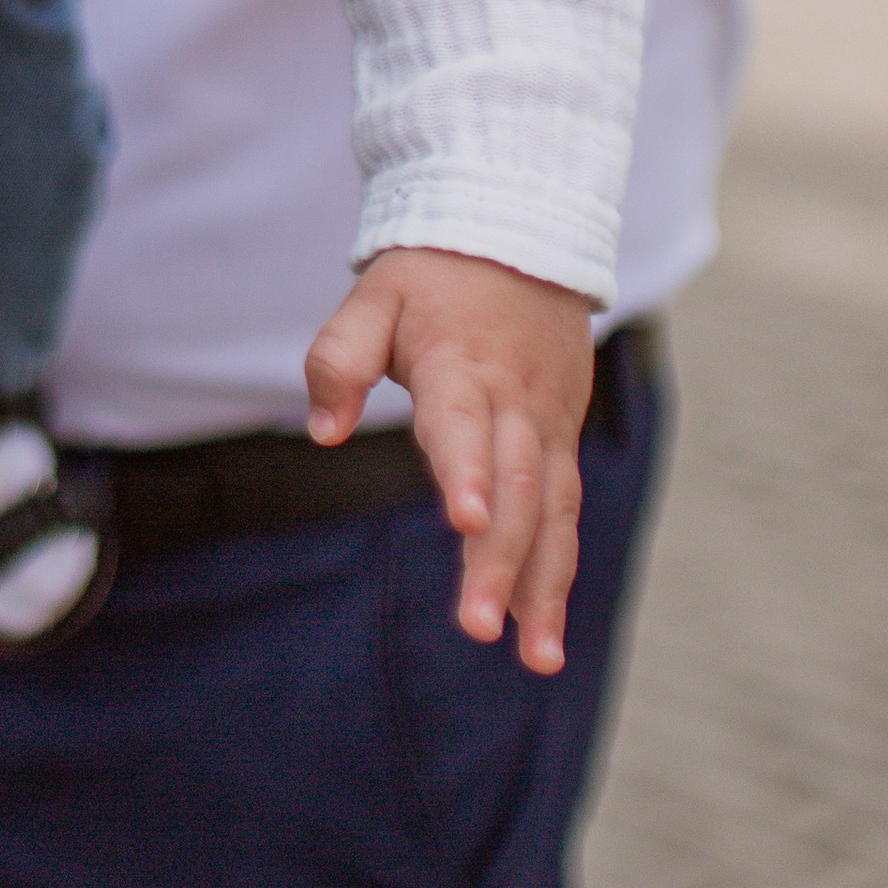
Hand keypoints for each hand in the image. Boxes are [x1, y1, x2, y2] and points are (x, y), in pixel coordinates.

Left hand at [305, 246, 596, 672]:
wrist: (518, 231)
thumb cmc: (430, 273)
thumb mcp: (371, 296)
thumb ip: (339, 358)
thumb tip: (321, 430)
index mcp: (462, 366)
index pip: (465, 425)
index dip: (467, 471)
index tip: (466, 520)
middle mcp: (514, 402)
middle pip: (517, 488)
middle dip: (501, 561)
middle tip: (480, 628)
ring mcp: (546, 422)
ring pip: (553, 511)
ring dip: (544, 585)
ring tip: (535, 656)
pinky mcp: (561, 436)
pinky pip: (566, 509)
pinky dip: (559, 569)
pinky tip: (545, 630)